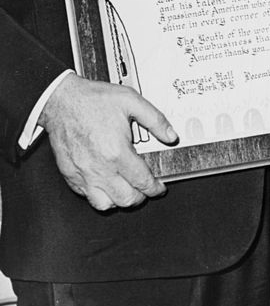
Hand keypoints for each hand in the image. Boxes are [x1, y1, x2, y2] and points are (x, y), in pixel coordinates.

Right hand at [39, 73, 178, 210]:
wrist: (61, 101)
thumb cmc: (92, 100)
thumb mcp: (131, 101)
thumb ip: (155, 119)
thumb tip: (170, 135)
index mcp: (117, 152)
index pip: (142, 181)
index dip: (155, 188)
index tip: (159, 187)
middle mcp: (100, 168)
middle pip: (126, 199)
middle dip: (140, 197)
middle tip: (145, 188)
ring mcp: (83, 175)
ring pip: (105, 204)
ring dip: (119, 200)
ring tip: (126, 189)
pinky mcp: (70, 175)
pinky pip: (86, 196)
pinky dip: (99, 195)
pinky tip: (106, 183)